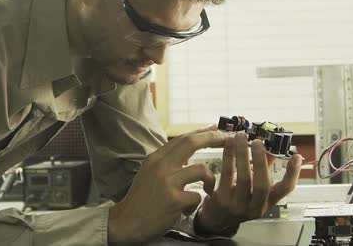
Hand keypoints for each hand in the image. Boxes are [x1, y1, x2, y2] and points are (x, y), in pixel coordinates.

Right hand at [108, 129, 226, 244]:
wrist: (126, 222)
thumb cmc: (141, 199)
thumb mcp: (149, 173)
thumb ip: (166, 162)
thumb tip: (187, 151)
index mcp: (155, 158)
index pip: (182, 138)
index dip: (201, 132)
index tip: (215, 129)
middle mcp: (161, 165)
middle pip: (191, 143)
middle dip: (212, 138)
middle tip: (226, 139)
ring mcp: (167, 182)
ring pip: (202, 170)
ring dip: (210, 180)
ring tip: (208, 190)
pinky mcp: (174, 200)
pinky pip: (197, 196)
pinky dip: (195, 204)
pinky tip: (186, 210)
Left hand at [195, 132, 302, 235]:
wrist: (217, 219)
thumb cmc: (238, 199)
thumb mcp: (254, 188)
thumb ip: (264, 169)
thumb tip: (272, 147)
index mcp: (267, 202)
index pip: (285, 190)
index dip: (292, 174)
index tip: (297, 157)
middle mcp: (255, 206)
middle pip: (262, 184)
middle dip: (261, 161)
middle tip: (258, 141)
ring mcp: (238, 205)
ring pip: (243, 178)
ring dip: (242, 154)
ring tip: (241, 137)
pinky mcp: (222, 200)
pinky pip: (226, 175)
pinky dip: (228, 157)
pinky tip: (229, 144)